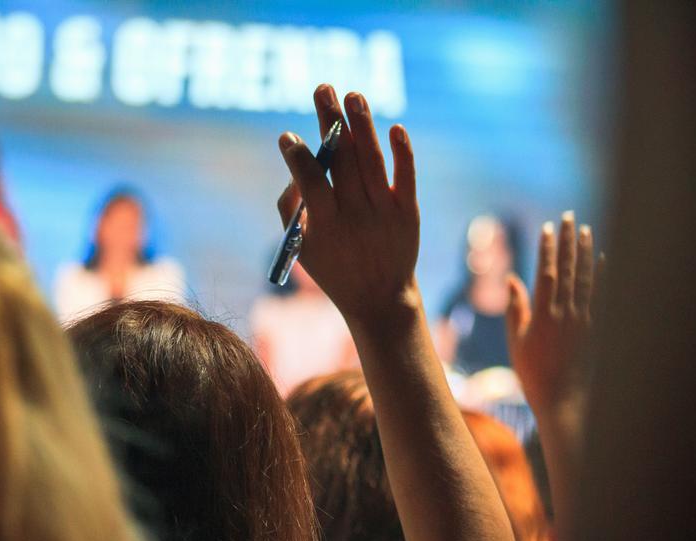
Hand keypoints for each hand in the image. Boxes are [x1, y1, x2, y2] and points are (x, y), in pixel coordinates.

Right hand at [276, 84, 418, 325]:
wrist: (380, 297)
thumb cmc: (333, 266)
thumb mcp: (301, 246)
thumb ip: (290, 207)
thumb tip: (295, 166)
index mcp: (326, 224)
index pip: (311, 181)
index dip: (299, 157)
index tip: (288, 135)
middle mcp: (356, 214)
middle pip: (343, 160)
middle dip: (330, 121)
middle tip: (323, 88)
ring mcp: (385, 211)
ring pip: (372, 161)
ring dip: (363, 124)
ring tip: (353, 94)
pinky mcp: (408, 211)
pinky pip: (406, 176)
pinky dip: (402, 152)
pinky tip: (394, 128)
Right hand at [505, 211, 600, 413]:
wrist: (563, 401)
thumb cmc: (533, 373)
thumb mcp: (517, 341)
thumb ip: (517, 309)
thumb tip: (513, 279)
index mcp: (543, 315)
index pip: (546, 273)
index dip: (547, 249)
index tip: (548, 228)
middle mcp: (566, 313)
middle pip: (567, 269)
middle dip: (568, 241)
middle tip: (569, 217)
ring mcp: (584, 320)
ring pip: (586, 278)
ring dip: (585, 252)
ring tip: (585, 230)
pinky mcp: (597, 328)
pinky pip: (601, 296)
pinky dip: (602, 276)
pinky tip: (604, 259)